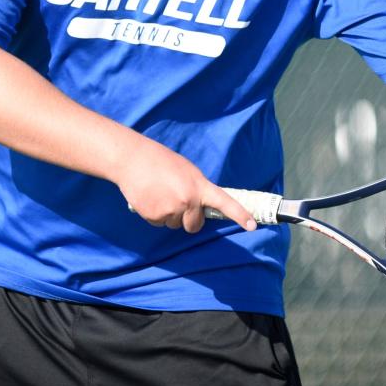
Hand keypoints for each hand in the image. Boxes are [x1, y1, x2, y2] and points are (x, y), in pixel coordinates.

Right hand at [116, 136, 255, 233]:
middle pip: (194, 225)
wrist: (132, 159)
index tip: (253, 226)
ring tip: (159, 193)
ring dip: (168, 214)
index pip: (224, 202)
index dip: (240, 215)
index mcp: (199, 185)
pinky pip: (159, 224)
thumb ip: (197, 189)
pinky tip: (149, 198)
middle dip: (188, 219)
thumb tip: (200, 206)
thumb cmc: (160, 161)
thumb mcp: (187, 171)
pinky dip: (154, 215)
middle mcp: (188, 200)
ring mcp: (171, 210)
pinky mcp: (154, 216)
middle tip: (175, 200)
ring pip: (175, 225)